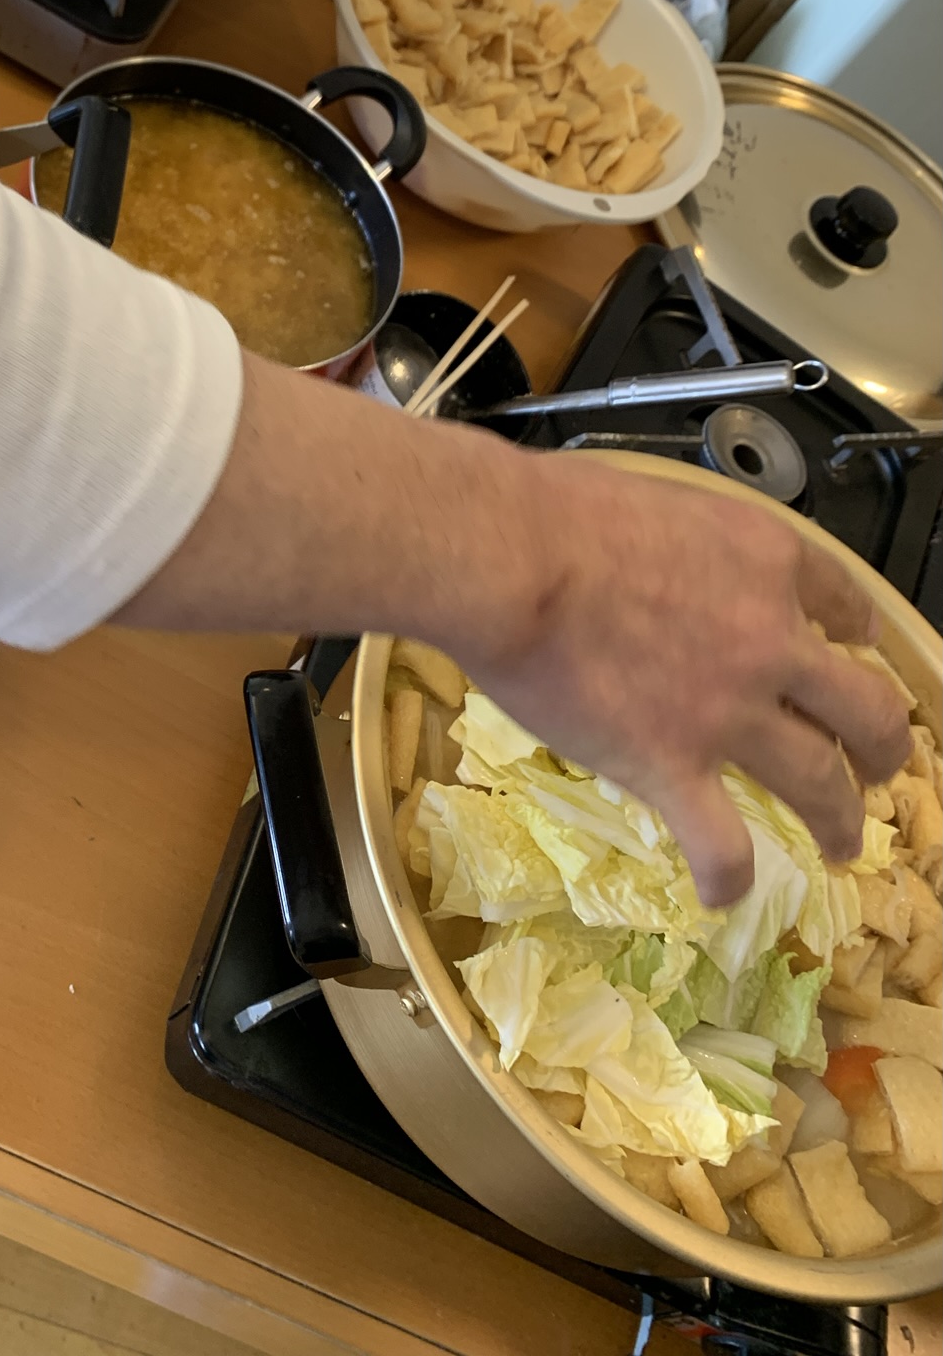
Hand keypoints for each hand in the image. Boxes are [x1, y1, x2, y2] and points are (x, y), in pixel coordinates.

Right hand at [450, 454, 912, 906]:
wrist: (510, 558)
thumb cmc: (557, 508)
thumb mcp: (657, 499)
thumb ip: (686, 545)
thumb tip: (657, 566)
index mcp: (766, 560)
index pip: (843, 601)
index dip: (856, 630)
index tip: (854, 644)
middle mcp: (769, 640)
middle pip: (864, 708)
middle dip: (882, 744)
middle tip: (878, 764)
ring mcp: (727, 712)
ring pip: (820, 783)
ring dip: (841, 819)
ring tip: (843, 844)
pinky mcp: (670, 767)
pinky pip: (722, 843)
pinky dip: (727, 875)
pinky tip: (721, 892)